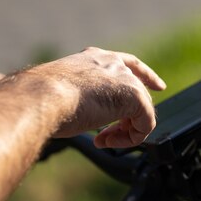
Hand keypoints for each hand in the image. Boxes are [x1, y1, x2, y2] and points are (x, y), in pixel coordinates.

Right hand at [29, 47, 165, 147]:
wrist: (41, 97)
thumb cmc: (41, 99)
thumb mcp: (62, 93)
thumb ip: (80, 98)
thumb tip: (76, 112)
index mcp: (94, 59)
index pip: (129, 64)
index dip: (146, 76)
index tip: (159, 86)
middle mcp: (112, 63)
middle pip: (137, 92)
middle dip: (125, 120)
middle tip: (104, 138)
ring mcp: (125, 78)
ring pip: (140, 110)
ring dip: (123, 132)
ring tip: (103, 141)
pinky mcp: (135, 95)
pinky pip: (145, 123)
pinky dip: (130, 138)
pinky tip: (108, 142)